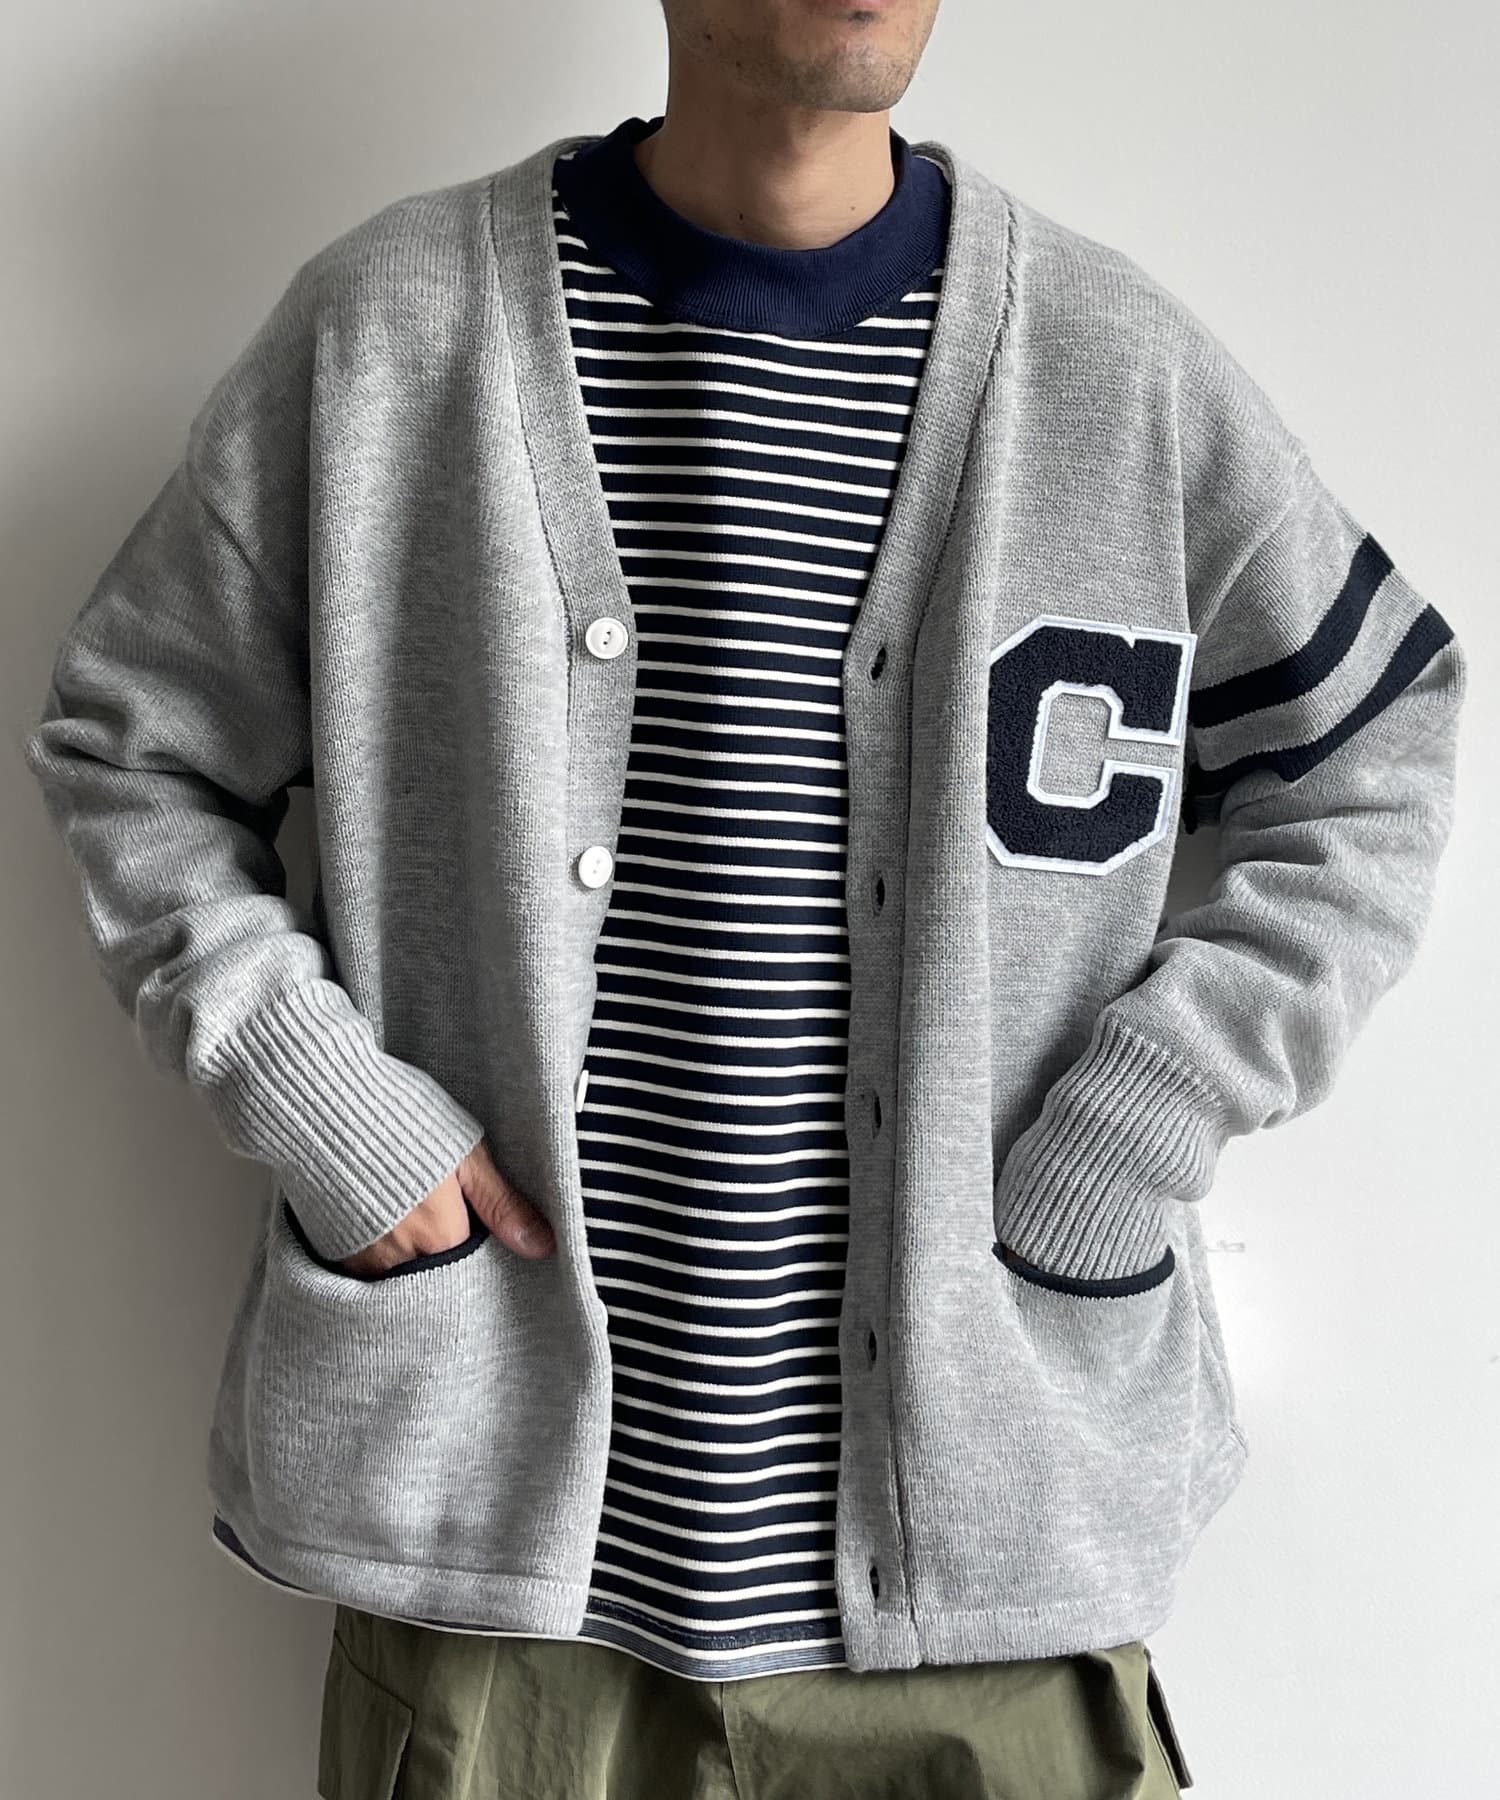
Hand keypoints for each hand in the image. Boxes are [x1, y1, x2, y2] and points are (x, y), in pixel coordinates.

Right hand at [336, 1138, 555, 1276]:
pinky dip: (376, 1248)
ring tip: (406, 1203)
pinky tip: (380, 1212)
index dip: (474, 1238)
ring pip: (399, 1272)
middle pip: (434, 1270)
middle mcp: (399, 1260)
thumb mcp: (464, 1155)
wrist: (321, 1104)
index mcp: (440, 1238)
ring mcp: (361, 1259)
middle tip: (434, 1204)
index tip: (470, 1214)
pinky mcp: (332, 1250)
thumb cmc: (399, 1119)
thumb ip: (501, 1205)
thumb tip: (543, 1247)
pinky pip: (364, 1268)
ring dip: (408, 1249)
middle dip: (440, 1247)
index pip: (472, 1264)